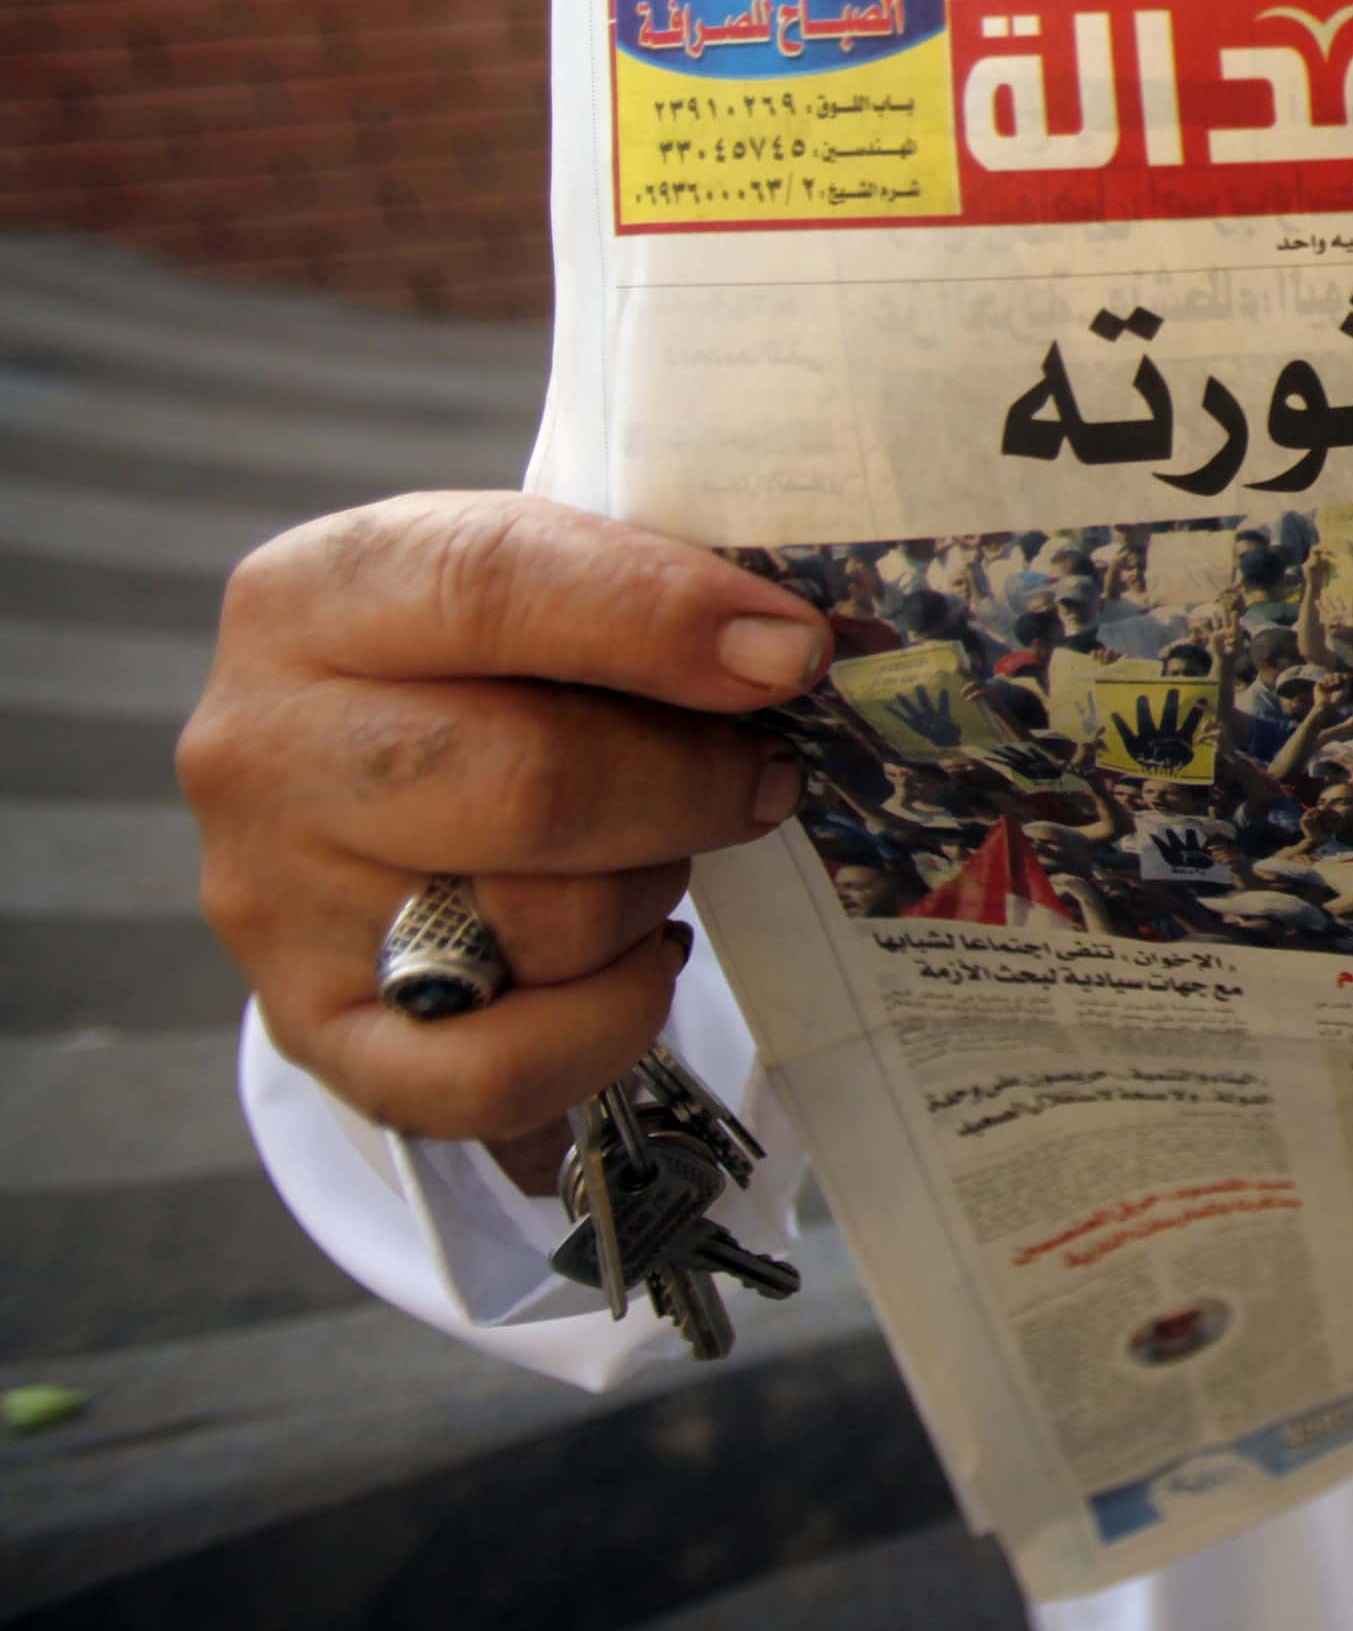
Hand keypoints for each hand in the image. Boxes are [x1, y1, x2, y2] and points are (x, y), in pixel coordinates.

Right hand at [180, 493, 824, 1142]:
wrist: (358, 783)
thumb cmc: (479, 666)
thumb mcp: (530, 577)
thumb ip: (635, 591)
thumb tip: (780, 650)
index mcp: (315, 595)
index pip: (494, 587)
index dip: (663, 621)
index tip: (789, 654)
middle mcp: (263, 747)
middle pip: (529, 783)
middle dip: (690, 786)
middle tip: (760, 777)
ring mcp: (274, 900)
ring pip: (536, 924)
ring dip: (648, 895)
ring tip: (651, 856)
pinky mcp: (311, 1029)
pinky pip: (493, 1073)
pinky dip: (606, 1027)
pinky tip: (636, 967)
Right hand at [878, 687, 962, 749]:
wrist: (943, 740)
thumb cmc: (952, 734)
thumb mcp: (956, 732)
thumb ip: (952, 727)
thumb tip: (943, 724)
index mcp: (942, 714)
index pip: (943, 705)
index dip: (944, 699)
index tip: (944, 689)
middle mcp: (930, 714)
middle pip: (925, 703)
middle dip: (922, 696)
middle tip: (918, 686)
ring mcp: (921, 718)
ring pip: (912, 708)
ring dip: (906, 702)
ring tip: (898, 694)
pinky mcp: (913, 723)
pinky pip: (902, 717)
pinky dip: (894, 712)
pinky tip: (886, 706)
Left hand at [1112, 691, 1203, 773]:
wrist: (1158, 779)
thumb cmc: (1173, 760)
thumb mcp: (1185, 756)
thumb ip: (1189, 744)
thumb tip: (1194, 730)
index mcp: (1179, 742)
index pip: (1190, 725)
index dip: (1196, 713)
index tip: (1202, 700)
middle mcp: (1164, 740)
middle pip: (1168, 719)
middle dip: (1171, 704)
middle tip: (1173, 690)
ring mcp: (1148, 743)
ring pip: (1146, 724)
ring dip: (1144, 710)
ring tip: (1142, 697)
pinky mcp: (1134, 747)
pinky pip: (1126, 735)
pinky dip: (1120, 725)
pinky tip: (1114, 713)